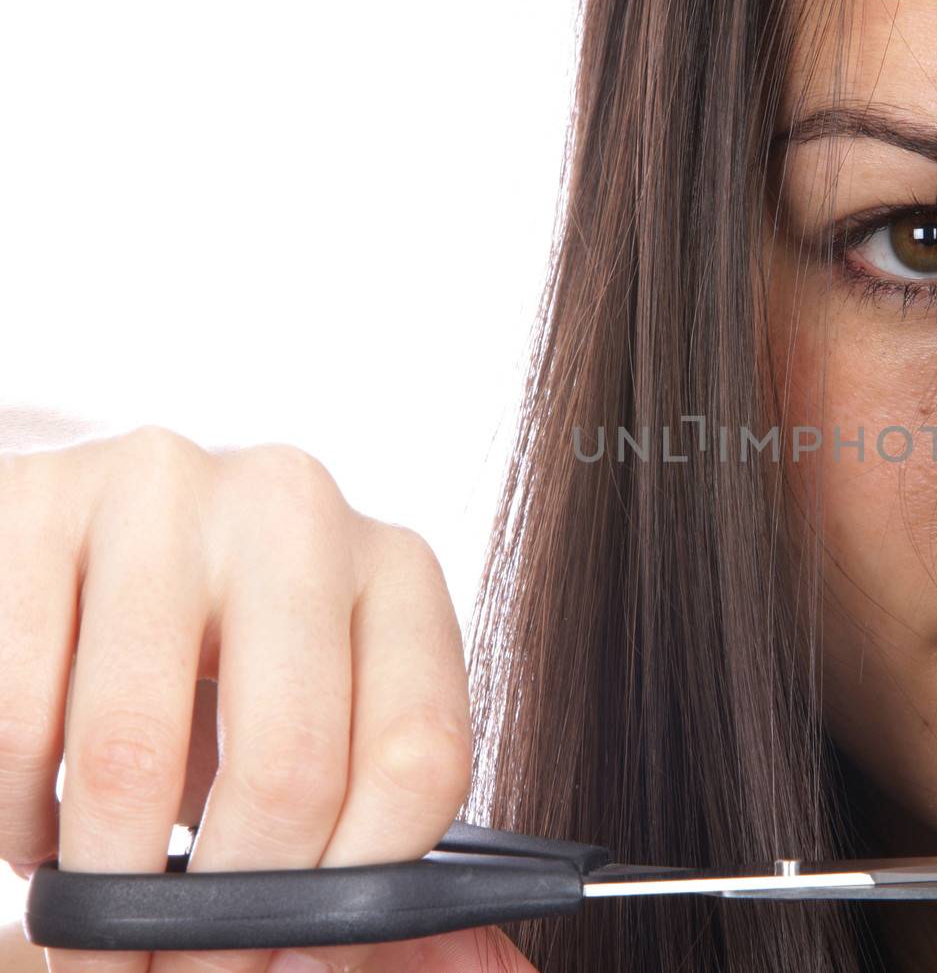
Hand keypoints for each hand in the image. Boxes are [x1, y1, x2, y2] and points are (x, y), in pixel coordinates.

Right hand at [0, 425, 476, 972]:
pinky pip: (16, 725)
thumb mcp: (311, 719)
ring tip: (98, 914)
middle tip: (179, 967)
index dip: (353, 897)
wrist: (77, 544)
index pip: (416, 760)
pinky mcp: (37, 504)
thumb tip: (402, 965)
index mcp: (398, 570)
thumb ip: (368, 833)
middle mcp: (297, 510)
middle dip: (223, 916)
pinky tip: (37, 821)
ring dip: (102, 889)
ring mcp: (165, 493)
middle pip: (287, 769)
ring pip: (130, 759)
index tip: (292, 962)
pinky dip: (16, 817)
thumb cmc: (214, 660)